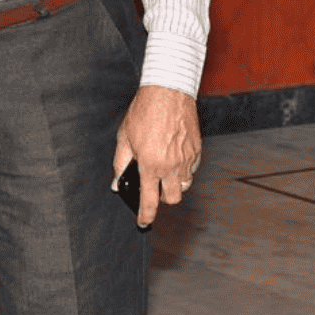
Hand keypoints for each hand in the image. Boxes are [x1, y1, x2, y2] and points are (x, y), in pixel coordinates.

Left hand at [112, 84, 200, 227]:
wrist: (167, 92)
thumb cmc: (144, 111)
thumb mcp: (125, 136)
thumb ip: (120, 163)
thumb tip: (117, 182)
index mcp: (151, 164)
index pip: (149, 200)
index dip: (146, 215)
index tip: (143, 222)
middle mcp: (171, 166)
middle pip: (172, 198)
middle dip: (162, 196)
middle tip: (154, 185)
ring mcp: (187, 160)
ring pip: (184, 185)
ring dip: (174, 183)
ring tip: (163, 168)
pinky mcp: (197, 151)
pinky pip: (192, 169)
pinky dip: (183, 168)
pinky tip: (173, 155)